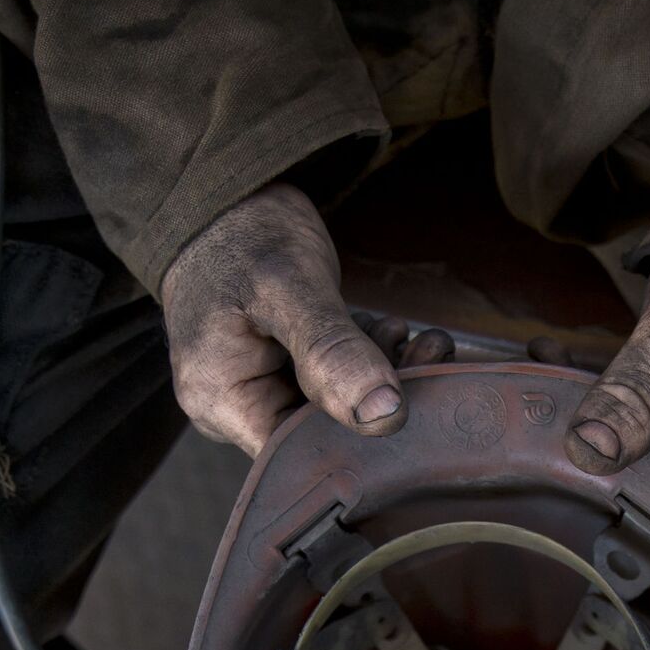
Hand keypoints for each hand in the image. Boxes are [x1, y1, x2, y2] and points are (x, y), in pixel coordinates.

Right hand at [160, 183, 403, 455]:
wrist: (220, 194)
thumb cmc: (241, 231)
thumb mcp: (289, 285)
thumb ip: (332, 351)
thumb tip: (384, 416)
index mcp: (219, 400)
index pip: (299, 456)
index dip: (360, 442)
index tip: (414, 402)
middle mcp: (233, 407)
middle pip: (320, 435)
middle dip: (380, 403)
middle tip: (429, 356)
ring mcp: (258, 388)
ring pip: (332, 408)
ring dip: (382, 378)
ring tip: (420, 341)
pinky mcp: (281, 370)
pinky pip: (330, 382)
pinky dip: (366, 361)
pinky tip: (395, 336)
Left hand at [563, 255, 649, 485]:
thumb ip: (635, 396)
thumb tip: (588, 454)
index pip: (642, 472)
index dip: (590, 438)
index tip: (547, 396)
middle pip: (641, 448)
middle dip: (587, 409)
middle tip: (545, 360)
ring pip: (642, 423)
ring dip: (594, 390)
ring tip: (553, 352)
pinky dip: (617, 378)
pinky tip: (580, 353)